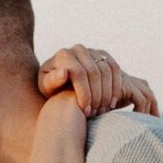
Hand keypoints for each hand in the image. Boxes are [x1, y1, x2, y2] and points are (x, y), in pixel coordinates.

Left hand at [37, 45, 157, 117]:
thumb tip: (64, 72)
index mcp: (63, 55)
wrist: (62, 82)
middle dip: (97, 96)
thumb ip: (52, 81)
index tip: (85, 111)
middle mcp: (78, 49)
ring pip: (107, 70)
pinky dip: (116, 87)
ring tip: (102, 110)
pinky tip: (111, 103)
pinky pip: (115, 69)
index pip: (79, 73)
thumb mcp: (46, 88)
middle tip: (95, 113)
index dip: (84, 94)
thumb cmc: (51, 88)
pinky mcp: (104, 55)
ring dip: (107, 93)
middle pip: (94, 72)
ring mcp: (92, 51)